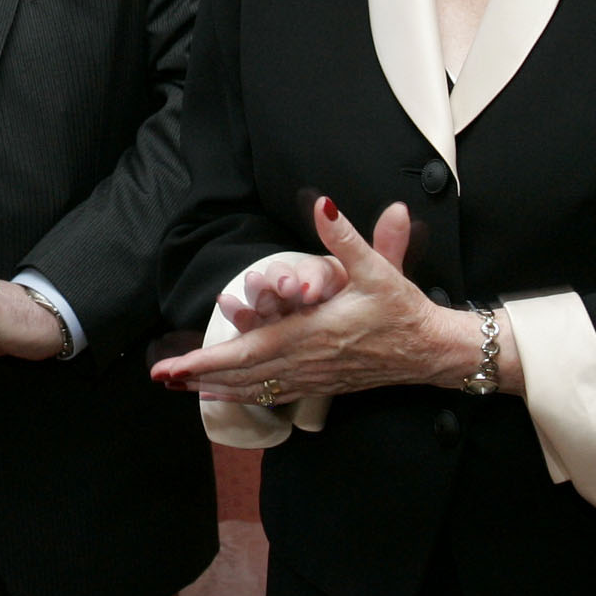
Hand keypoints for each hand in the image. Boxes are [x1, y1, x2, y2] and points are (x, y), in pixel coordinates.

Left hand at [148, 199, 456, 403]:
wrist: (433, 350)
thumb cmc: (404, 308)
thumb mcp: (378, 268)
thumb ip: (346, 236)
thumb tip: (322, 203)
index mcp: (312, 333)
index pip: (249, 350)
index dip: (210, 359)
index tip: (176, 367)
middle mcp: (307, 359)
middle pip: (244, 374)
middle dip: (200, 375)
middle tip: (161, 376)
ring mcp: (314, 376)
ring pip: (257, 386)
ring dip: (218, 386)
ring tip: (179, 385)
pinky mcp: (323, 384)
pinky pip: (276, 392)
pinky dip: (246, 392)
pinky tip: (225, 393)